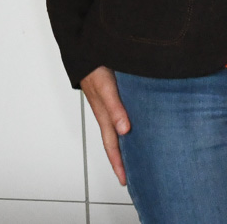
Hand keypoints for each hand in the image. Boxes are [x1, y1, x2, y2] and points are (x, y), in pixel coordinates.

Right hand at [80, 66, 130, 185]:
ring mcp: (109, 103)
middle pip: (115, 141)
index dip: (118, 163)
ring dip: (127, 143)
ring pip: (118, 128)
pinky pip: (121, 114)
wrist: (86, 46)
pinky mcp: (114, 93)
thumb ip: (114, 107)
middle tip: (135, 175)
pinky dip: (128, 125)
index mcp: (104, 114)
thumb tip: (125, 130)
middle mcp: (106, 111)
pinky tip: (138, 124)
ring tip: (140, 154)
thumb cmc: (93, 65)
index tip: (125, 180)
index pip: (112, 145)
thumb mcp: (105, 86)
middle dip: (123, 159)